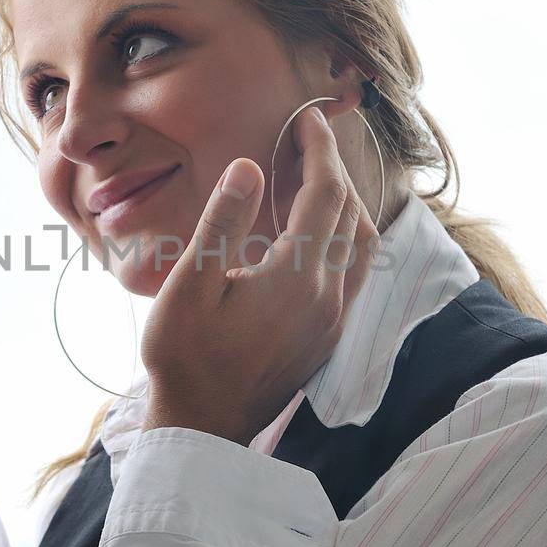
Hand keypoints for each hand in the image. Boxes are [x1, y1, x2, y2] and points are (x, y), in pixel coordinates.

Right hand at [141, 108, 377, 442]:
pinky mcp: (326, 339)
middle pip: (351, 215)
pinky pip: (353, 273)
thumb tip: (249, 167)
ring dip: (345, 204)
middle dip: (334, 170)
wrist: (204, 429)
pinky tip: (314, 233)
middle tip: (307, 139)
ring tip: (314, 178)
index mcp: (297, 277)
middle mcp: (329, 298)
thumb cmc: (184, 357)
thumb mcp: (189, 284)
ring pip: (362, 246)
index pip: (326, 195)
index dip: (319, 150)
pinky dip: (343, 237)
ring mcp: (332, 321)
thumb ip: (223, 222)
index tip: (307, 118)